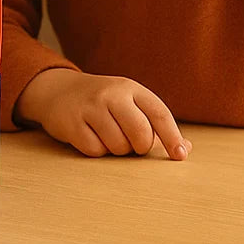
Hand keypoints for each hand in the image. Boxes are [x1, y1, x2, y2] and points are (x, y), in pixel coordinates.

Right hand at [15, 67, 191, 159]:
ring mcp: (90, 107)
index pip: (159, 113)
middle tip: (131, 143)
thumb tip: (185, 148)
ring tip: (107, 135)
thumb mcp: (129, 102)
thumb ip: (155, 124)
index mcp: (130, 88)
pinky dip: (96, 151)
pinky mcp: (72, 122)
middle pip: (140, 134)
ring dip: (116, 150)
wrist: (58, 90)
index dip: (172, 137)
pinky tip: (90, 136)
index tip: (180, 156)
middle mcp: (111, 94)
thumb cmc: (103, 102)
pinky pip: (96, 151)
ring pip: (118, 146)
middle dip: (140, 147)